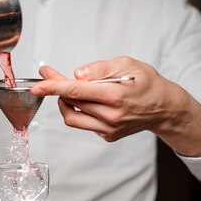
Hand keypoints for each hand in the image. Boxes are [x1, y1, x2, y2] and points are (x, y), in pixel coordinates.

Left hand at [30, 56, 200, 156]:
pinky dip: (79, 110)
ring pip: (72, 117)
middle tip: (49, 74)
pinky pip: (83, 123)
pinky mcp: (107, 136)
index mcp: (116, 95)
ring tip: (69, 88)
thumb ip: (101, 69)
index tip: (36, 85)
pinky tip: (90, 101)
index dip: (53, 87)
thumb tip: (77, 74)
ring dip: (65, 102)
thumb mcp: (128, 64)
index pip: (77, 90)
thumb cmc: (147, 82)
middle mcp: (111, 116)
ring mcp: (108, 129)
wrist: (164, 108)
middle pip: (71, 102)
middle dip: (56, 87)